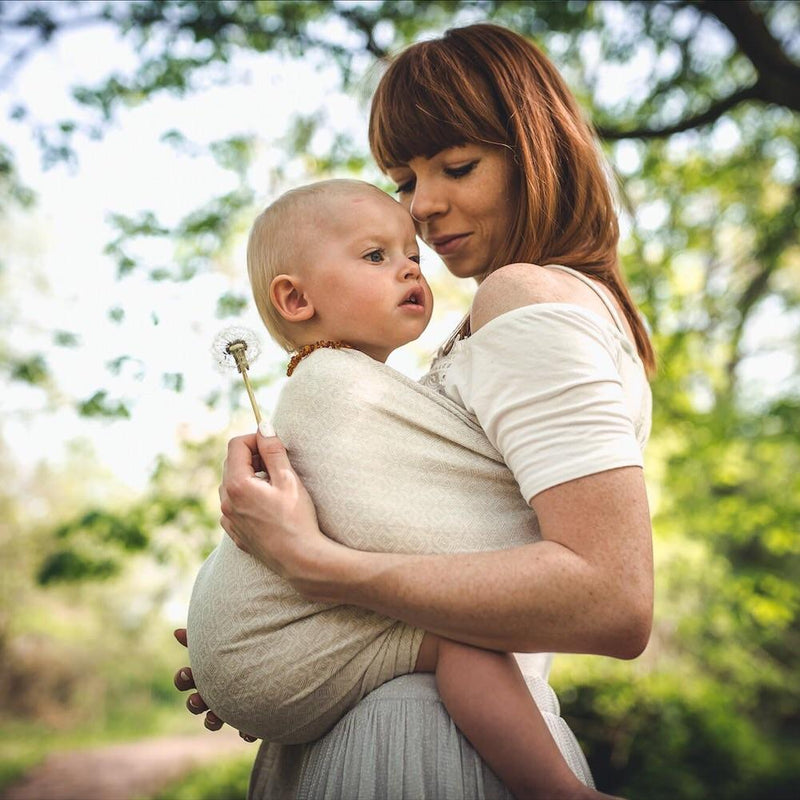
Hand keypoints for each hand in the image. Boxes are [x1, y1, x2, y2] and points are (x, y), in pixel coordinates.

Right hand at [173, 628, 256, 741]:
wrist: (276, 659)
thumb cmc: (243, 645)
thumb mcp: (223, 639)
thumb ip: (203, 636)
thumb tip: (176, 631)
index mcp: (206, 672)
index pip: (185, 679)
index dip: (182, 679)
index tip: (187, 672)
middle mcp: (214, 691)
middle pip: (195, 704)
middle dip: (194, 703)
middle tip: (199, 699)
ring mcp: (230, 705)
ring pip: (213, 720)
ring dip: (211, 721)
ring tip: (214, 718)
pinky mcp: (250, 716)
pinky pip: (245, 729)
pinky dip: (244, 731)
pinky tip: (247, 730)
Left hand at [218, 429, 332, 584]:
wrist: (301, 560)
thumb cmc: (297, 518)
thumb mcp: (288, 479)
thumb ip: (273, 450)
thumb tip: (263, 426)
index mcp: (237, 484)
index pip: (236, 445)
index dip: (256, 438)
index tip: (274, 444)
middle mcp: (225, 501)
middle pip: (232, 463)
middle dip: (253, 457)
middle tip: (278, 464)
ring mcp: (228, 519)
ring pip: (232, 484)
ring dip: (250, 477)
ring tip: (276, 486)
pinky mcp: (235, 533)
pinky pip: (234, 505)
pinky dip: (248, 498)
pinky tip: (269, 506)